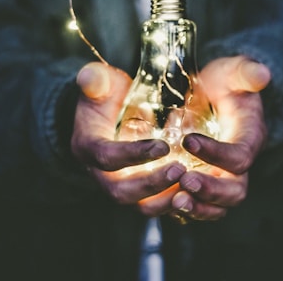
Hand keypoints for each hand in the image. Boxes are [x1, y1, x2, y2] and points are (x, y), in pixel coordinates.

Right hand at [71, 62, 185, 211]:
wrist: (108, 114)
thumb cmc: (106, 96)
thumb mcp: (100, 84)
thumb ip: (95, 80)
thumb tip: (88, 76)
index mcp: (88, 147)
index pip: (106, 157)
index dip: (133, 155)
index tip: (163, 146)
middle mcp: (100, 173)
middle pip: (121, 191)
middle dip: (151, 184)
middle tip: (180, 170)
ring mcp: (119, 184)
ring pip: (139, 205)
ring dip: (165, 199)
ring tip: (191, 184)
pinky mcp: (137, 189)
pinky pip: (154, 204)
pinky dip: (173, 202)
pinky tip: (194, 192)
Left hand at [170, 56, 270, 221]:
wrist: (215, 95)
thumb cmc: (224, 84)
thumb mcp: (234, 72)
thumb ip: (246, 72)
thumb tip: (262, 74)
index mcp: (249, 138)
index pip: (240, 156)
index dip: (217, 153)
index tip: (188, 140)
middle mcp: (238, 164)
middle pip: (234, 190)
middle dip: (211, 190)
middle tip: (185, 181)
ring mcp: (221, 175)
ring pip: (217, 205)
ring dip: (197, 207)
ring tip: (175, 201)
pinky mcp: (205, 180)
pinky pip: (199, 204)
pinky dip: (184, 208)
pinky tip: (164, 201)